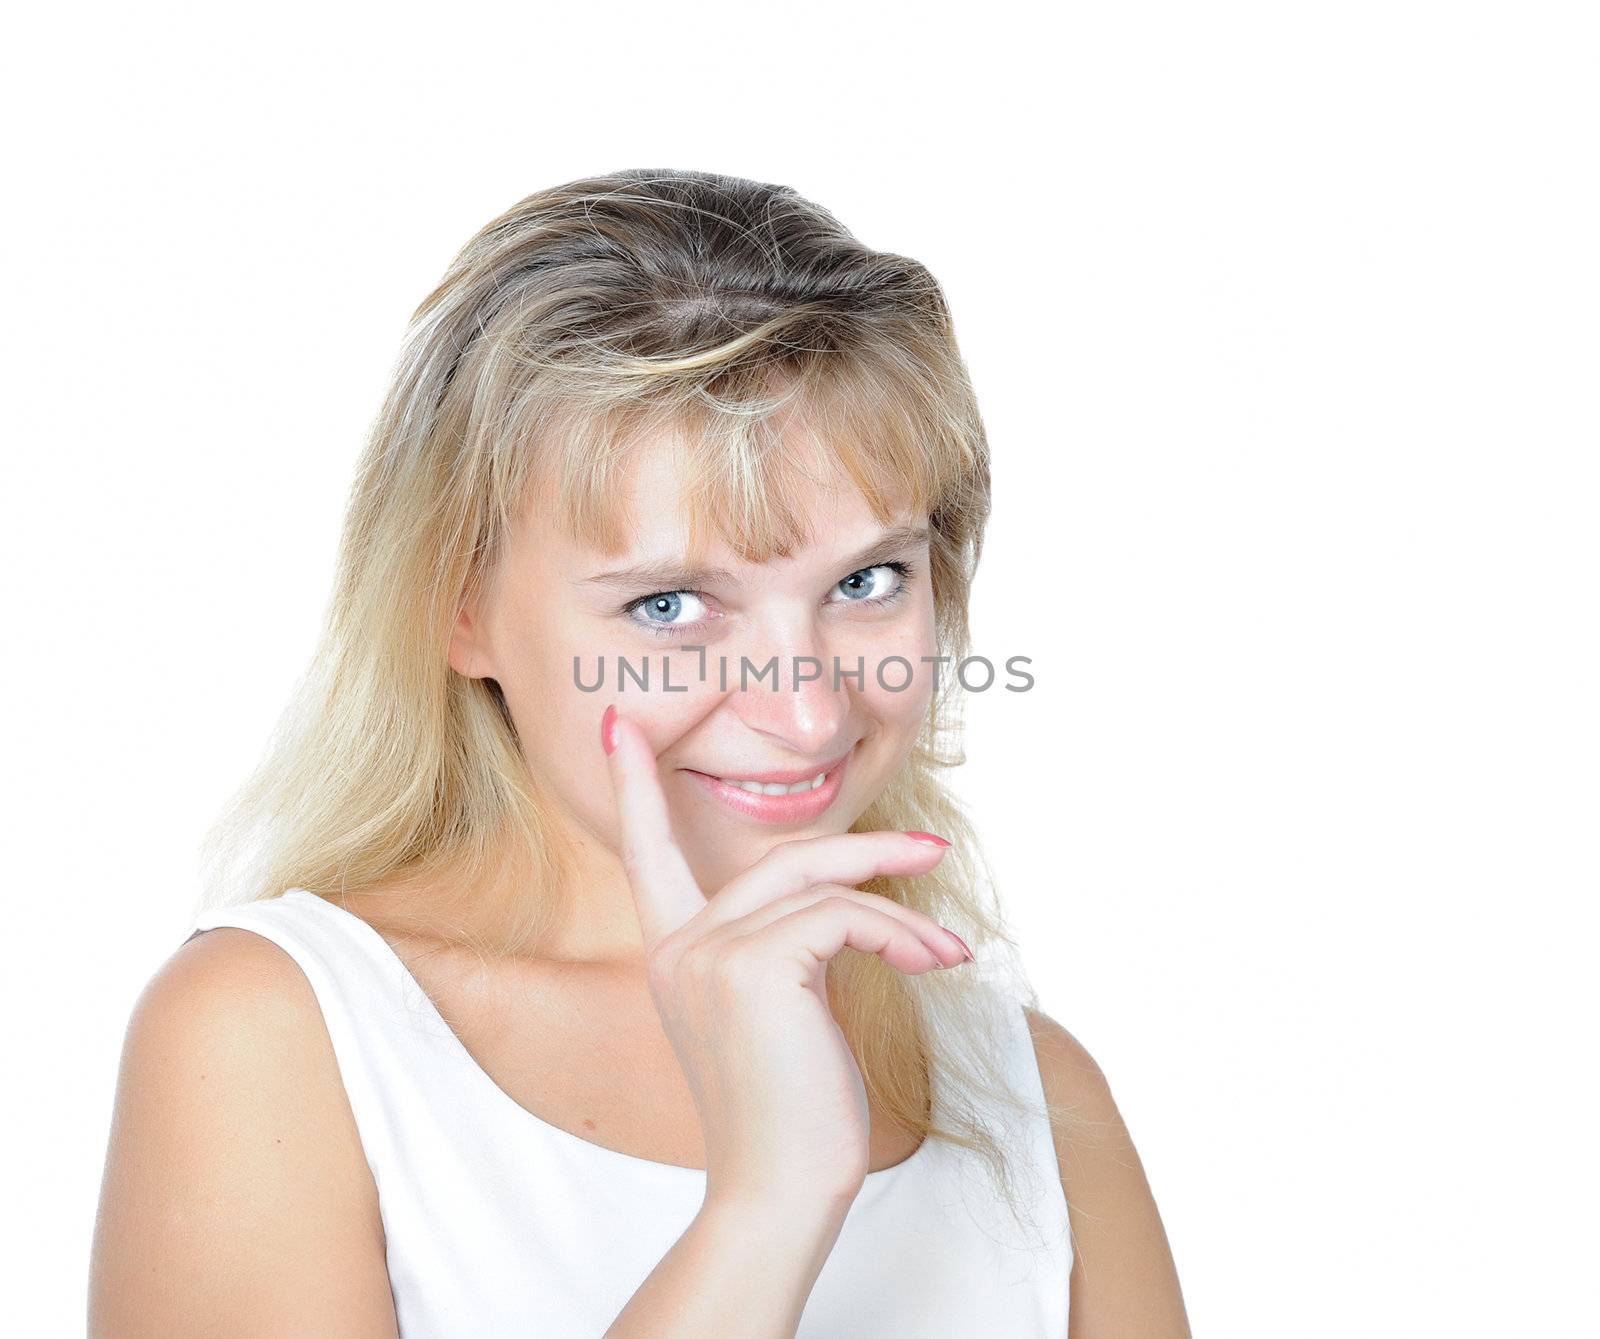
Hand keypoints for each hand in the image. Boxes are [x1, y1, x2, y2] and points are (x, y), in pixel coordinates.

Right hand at [601, 705, 972, 1209]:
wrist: (781, 1192)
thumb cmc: (790, 1112)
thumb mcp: (778, 1013)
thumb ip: (783, 949)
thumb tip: (847, 908)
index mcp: (674, 951)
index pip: (646, 851)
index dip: (634, 784)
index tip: (618, 721)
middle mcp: (680, 945)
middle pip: (783, 860)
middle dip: (866, 852)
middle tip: (932, 851)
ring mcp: (711, 953)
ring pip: (822, 888)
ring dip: (901, 909)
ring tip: (950, 949)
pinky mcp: (755, 968)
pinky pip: (845, 920)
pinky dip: (902, 937)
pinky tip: (937, 964)